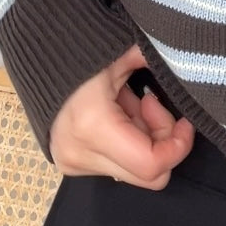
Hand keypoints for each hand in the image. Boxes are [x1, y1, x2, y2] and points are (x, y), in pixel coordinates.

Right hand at [48, 44, 195, 188]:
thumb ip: (156, 62)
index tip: (185, 120)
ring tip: (133, 102)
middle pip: (148, 175)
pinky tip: (121, 112)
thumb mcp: (124, 52)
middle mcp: (80, 153)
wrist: (37, 57)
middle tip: (153, 103)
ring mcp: (73, 163)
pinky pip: (117, 164)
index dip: (178, 145)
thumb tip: (188, 65)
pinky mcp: (71, 164)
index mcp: (93, 126)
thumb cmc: (81, 50)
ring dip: (145, 138)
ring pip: (134, 170)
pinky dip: (129, 141)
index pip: (151, 165)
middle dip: (162, 141)